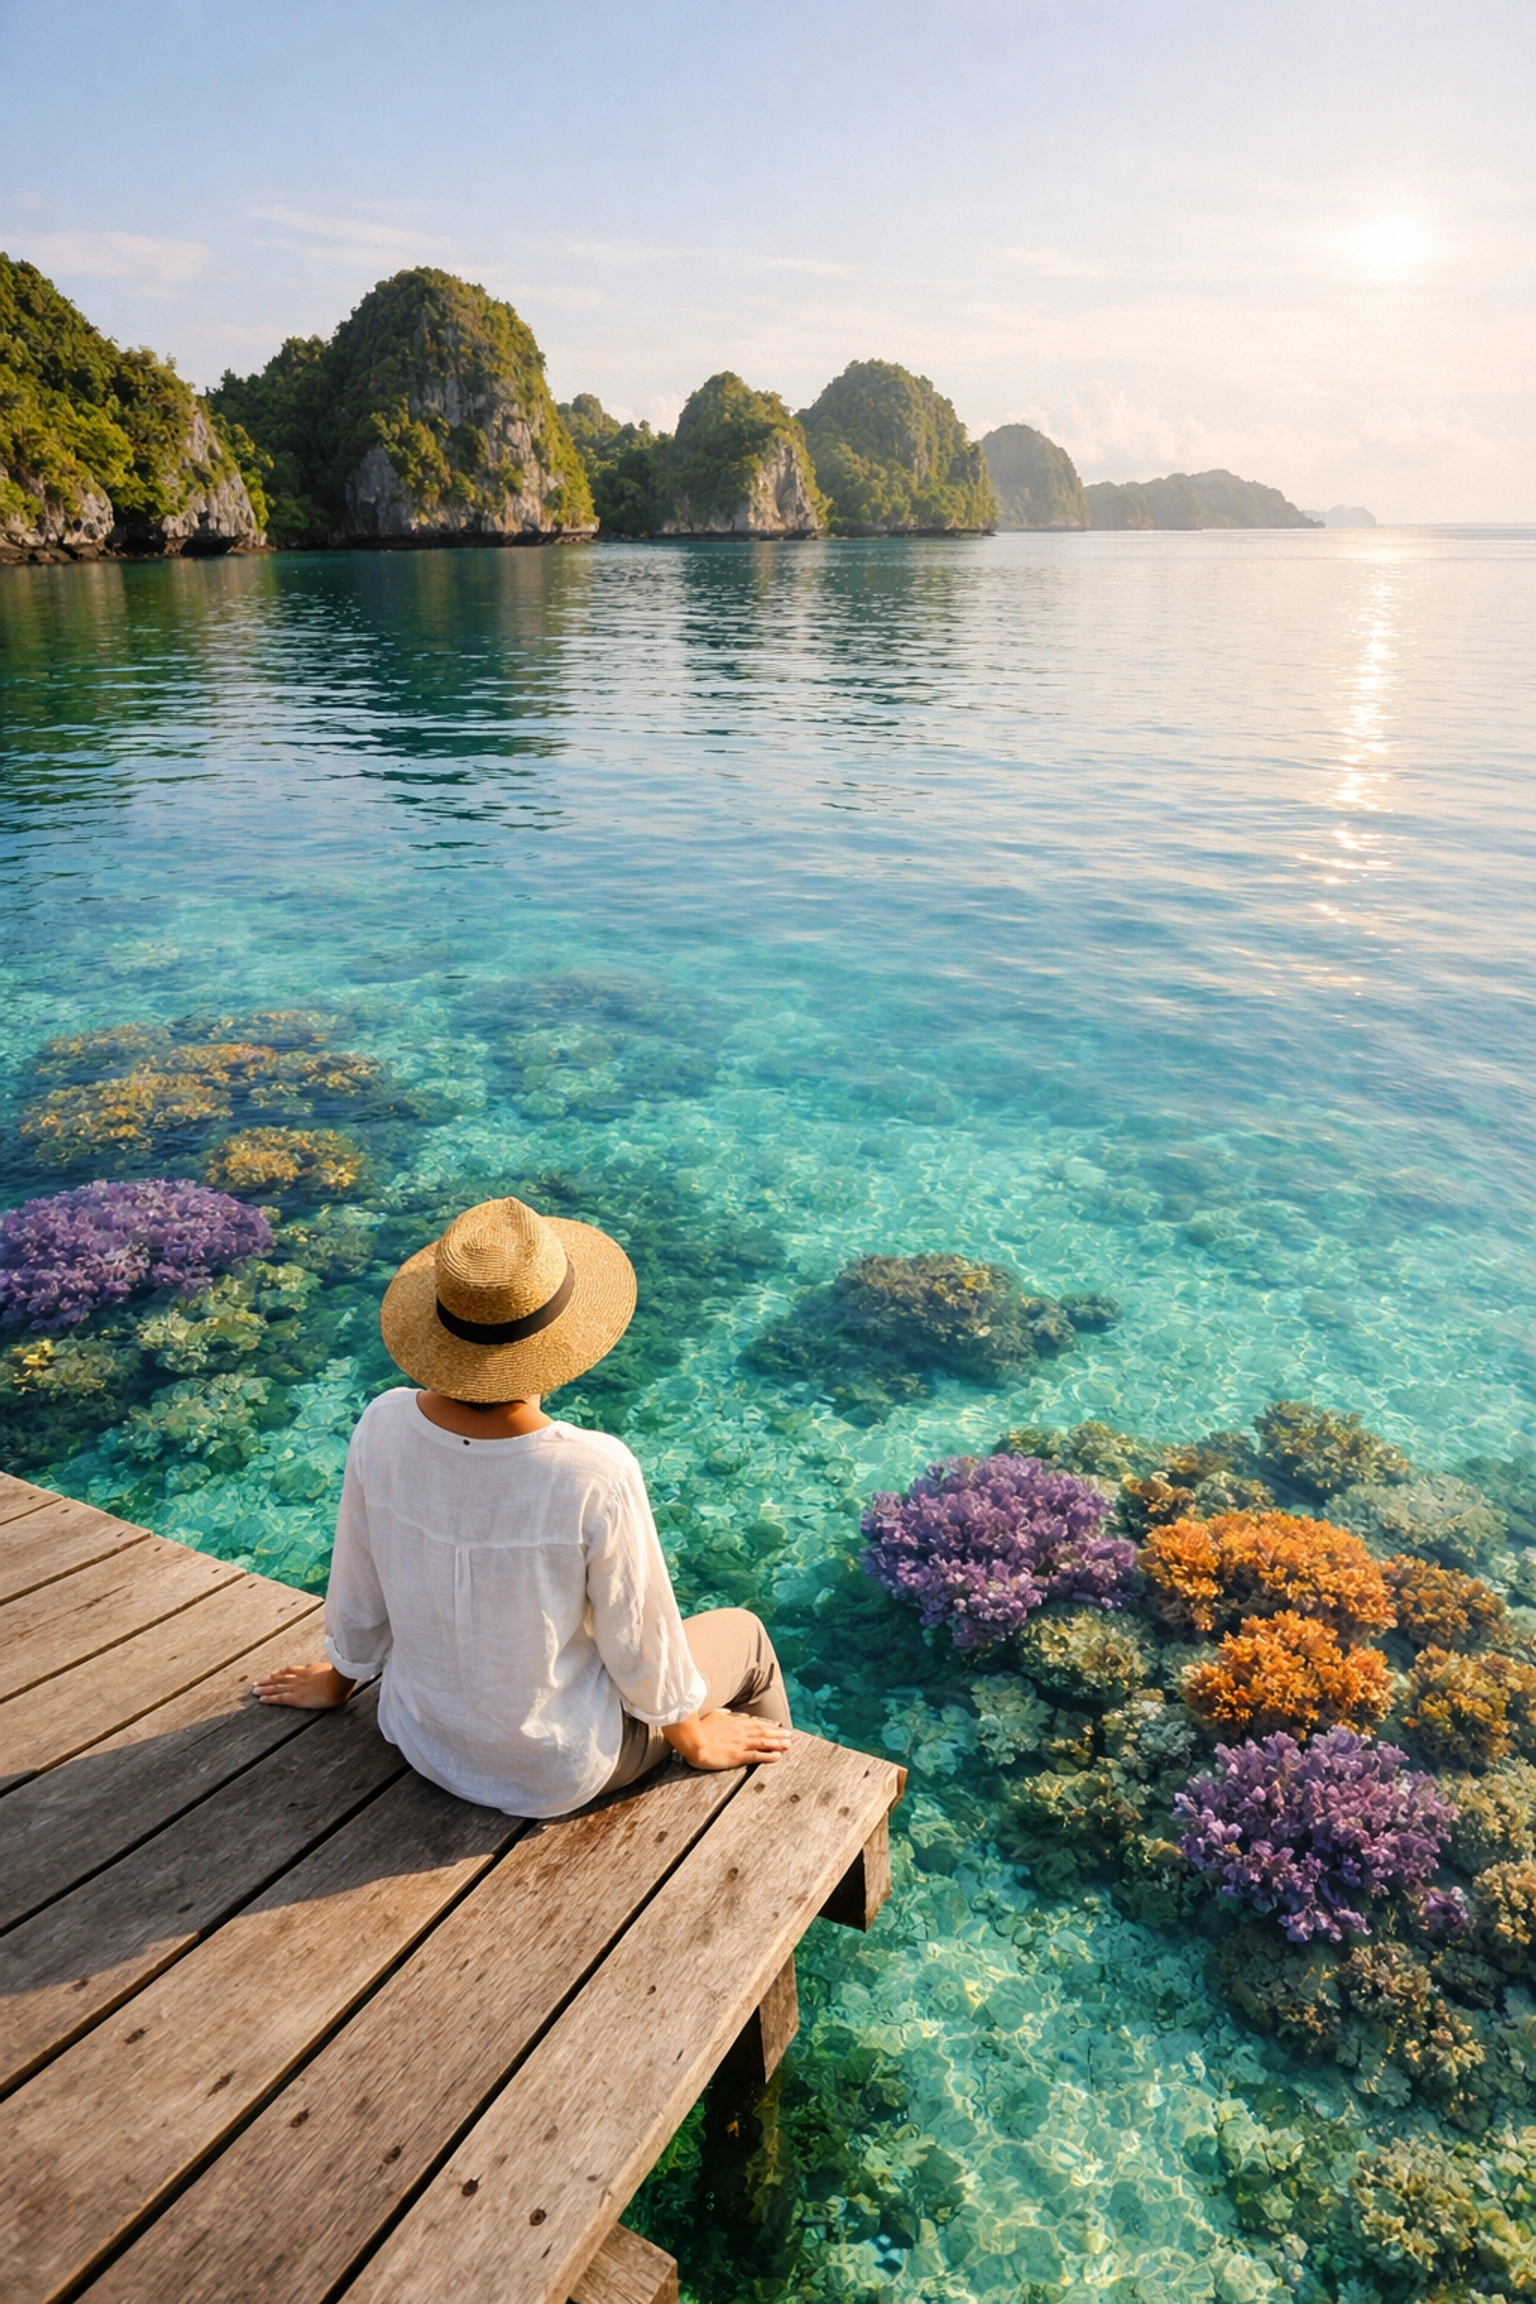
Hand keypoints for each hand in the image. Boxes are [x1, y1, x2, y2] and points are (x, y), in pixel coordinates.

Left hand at [251, 1661, 354, 1708]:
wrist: (340, 1682)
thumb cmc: (342, 1678)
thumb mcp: (337, 1671)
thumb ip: (333, 1670)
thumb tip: (340, 1670)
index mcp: (309, 1670)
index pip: (291, 1671)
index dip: (281, 1673)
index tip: (273, 1674)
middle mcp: (300, 1677)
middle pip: (280, 1678)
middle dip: (267, 1681)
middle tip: (256, 1682)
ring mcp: (297, 1687)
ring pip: (276, 1687)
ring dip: (264, 1688)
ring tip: (253, 1690)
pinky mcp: (296, 1698)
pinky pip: (279, 1698)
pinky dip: (269, 1699)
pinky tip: (261, 1699)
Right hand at [662, 1710, 792, 1769]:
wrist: (693, 1740)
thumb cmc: (697, 1729)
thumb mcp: (710, 1715)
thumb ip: (721, 1714)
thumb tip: (727, 1712)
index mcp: (733, 1721)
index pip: (754, 1723)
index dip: (766, 1725)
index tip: (776, 1726)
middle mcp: (740, 1731)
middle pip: (763, 1731)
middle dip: (778, 1733)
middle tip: (790, 1735)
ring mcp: (741, 1743)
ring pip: (764, 1741)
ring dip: (778, 1742)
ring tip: (789, 1743)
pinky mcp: (739, 1755)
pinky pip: (758, 1756)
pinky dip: (769, 1755)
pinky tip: (778, 1756)